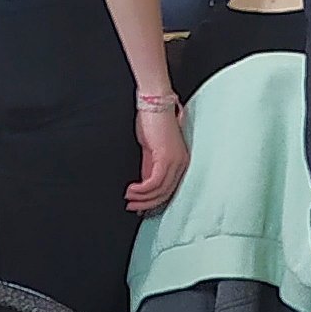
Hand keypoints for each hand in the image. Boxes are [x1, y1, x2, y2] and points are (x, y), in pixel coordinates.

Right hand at [127, 96, 188, 212]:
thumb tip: (144, 186)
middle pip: (166, 194)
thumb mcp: (150, 151)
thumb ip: (149, 168)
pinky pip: (154, 182)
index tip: (141, 207)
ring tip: (128, 199)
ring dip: (141, 197)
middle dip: (146, 203)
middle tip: (131, 207)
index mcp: (180, 162)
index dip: (154, 201)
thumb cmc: (153, 122)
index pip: (170, 190)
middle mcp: (181, 164)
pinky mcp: (166, 158)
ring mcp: (175, 162)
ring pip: (160, 190)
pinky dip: (141, 189)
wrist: (155, 103)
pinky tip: (131, 190)